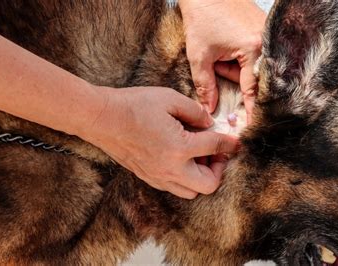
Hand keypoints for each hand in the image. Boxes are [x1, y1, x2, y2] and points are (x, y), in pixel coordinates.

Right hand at [81, 87, 238, 198]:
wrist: (101, 118)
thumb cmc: (134, 105)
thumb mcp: (170, 99)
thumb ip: (195, 112)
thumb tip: (209, 123)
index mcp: (179, 147)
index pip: (215, 148)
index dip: (230, 143)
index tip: (236, 142)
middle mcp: (170, 168)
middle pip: (209, 184)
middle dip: (219, 168)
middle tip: (216, 152)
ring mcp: (158, 176)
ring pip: (191, 191)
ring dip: (202, 176)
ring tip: (198, 156)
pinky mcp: (148, 177)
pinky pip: (174, 187)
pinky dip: (185, 178)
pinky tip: (181, 159)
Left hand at [179, 0, 265, 122]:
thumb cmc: (201, 18)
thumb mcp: (199, 55)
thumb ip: (206, 86)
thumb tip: (210, 109)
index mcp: (253, 49)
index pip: (252, 88)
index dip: (251, 108)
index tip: (252, 125)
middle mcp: (267, 41)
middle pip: (254, 76)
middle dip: (232, 74)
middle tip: (217, 62)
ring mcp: (269, 33)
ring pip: (255, 65)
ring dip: (236, 65)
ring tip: (220, 48)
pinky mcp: (266, 28)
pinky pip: (257, 54)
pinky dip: (242, 56)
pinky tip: (228, 44)